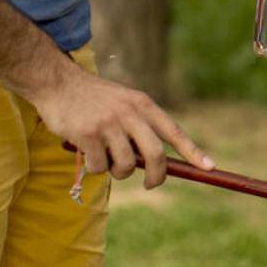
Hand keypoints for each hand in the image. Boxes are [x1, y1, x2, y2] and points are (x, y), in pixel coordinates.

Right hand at [28, 69, 214, 188]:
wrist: (57, 82)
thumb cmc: (93, 98)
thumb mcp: (123, 102)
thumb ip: (139, 127)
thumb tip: (156, 165)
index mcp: (142, 104)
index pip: (174, 131)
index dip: (193, 152)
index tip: (209, 168)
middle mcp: (129, 113)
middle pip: (155, 155)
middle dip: (158, 177)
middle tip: (151, 184)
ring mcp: (108, 124)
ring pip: (126, 166)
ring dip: (117, 171)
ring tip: (105, 158)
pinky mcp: (88, 135)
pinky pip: (100, 167)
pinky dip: (95, 168)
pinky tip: (86, 152)